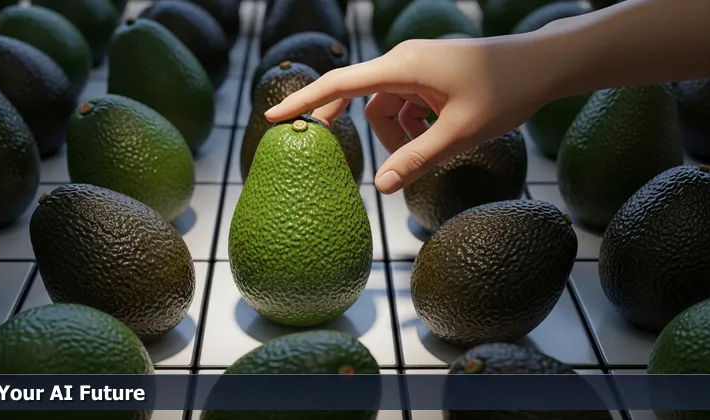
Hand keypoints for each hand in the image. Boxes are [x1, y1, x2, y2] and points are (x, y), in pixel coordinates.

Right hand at [264, 36, 553, 193]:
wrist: (543, 65)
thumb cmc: (505, 92)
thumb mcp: (459, 133)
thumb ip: (416, 159)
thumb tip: (382, 187)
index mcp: (403, 67)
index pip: (339, 84)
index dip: (304, 103)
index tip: (271, 118)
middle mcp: (404, 60)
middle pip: (363, 100)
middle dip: (371, 132)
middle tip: (370, 157)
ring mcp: (417, 66)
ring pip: (387, 107)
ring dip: (401, 133)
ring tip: (436, 145)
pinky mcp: (429, 74)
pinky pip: (406, 103)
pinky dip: (415, 124)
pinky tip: (441, 134)